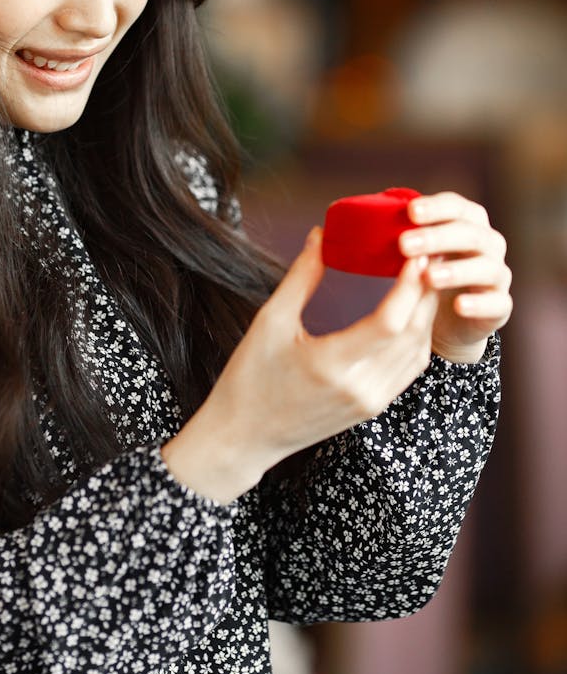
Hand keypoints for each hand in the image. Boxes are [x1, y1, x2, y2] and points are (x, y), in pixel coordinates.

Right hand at [163, 229, 439, 501]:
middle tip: (429, 253)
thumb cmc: (249, 379)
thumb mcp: (269, 321)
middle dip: (426, 291)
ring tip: (425, 277)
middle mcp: (360, 387)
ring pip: (418, 352)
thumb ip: (301, 277)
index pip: (389, 322)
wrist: (243, 437)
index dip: (408, 286)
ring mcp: (371, 401)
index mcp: (332, 365)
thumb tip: (321, 235)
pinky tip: (412, 312)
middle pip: (412, 334)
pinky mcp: (373, 407)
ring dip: (426, 313)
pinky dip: (417, 337)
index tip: (415, 253)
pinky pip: (408, 369)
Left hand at [400, 192, 512, 363]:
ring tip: (428, 276)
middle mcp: (489, 244)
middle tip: (405, 244)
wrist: (451, 317)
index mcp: (469, 222)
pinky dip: (478, 304)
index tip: (410, 211)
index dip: (435, 207)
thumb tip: (364, 219)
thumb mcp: (417, 251)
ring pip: (486, 267)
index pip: (456, 206)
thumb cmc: (429, 271)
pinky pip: (496, 303)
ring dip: (457, 270)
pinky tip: (458, 306)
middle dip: (437, 237)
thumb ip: (403, 233)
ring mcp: (497, 275)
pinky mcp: (501, 306)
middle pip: (470, 234)